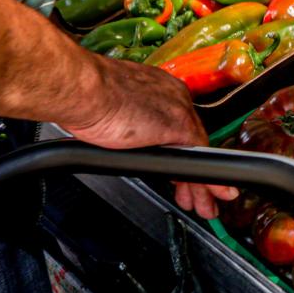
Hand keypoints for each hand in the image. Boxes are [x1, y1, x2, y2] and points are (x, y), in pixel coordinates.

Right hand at [59, 56, 234, 218]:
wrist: (82, 87)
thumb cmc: (84, 95)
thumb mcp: (109, 108)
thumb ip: (124, 121)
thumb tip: (119, 134)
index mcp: (159, 89)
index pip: (177, 129)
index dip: (177, 154)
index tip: (176, 173)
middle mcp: (174, 97)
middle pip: (191, 142)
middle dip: (193, 174)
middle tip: (197, 194)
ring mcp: (179, 110)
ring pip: (198, 152)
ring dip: (202, 184)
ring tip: (205, 205)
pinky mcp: (178, 126)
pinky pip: (199, 159)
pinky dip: (208, 181)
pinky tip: (212, 195)